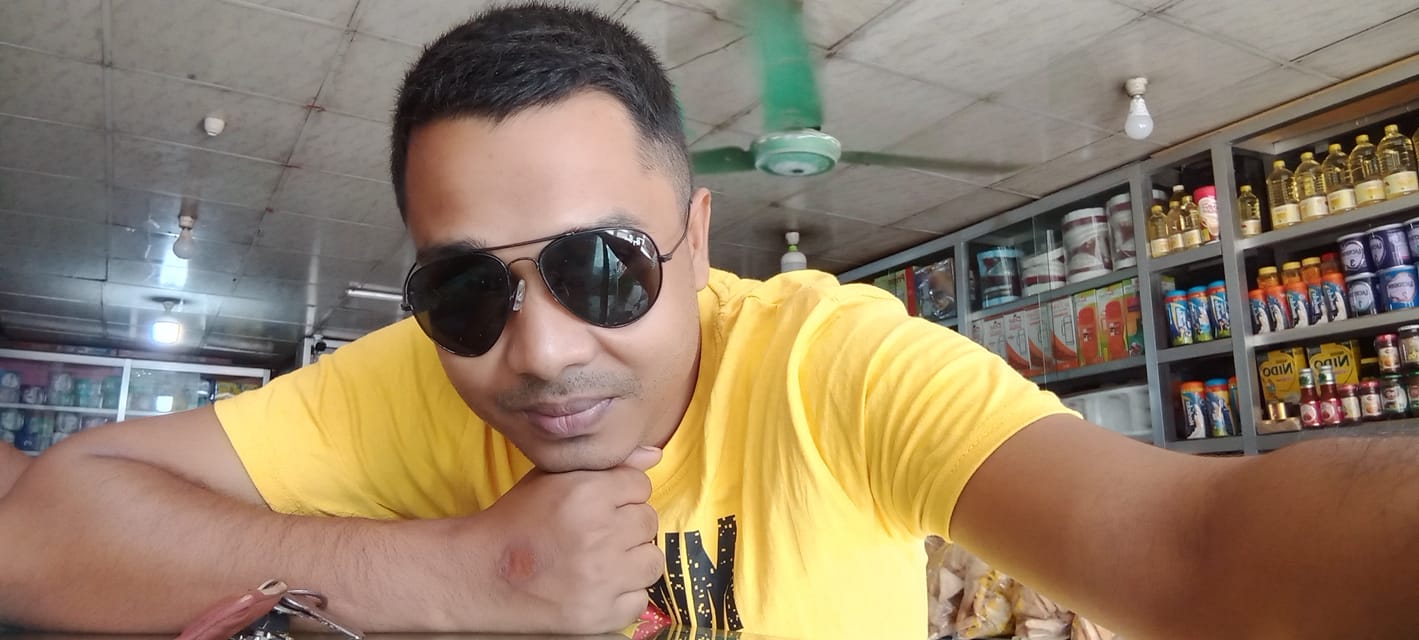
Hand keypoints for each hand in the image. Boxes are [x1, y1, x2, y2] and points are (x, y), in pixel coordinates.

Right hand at [478, 446, 662, 633]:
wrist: (478, 574)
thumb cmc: (517, 520)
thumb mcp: (553, 478)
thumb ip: (608, 464)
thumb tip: (655, 454)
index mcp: (586, 494)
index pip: (641, 486)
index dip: (621, 495)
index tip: (600, 506)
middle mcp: (598, 535)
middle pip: (649, 521)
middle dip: (627, 526)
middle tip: (596, 534)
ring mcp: (601, 579)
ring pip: (652, 561)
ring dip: (632, 560)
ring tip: (602, 560)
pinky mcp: (598, 615)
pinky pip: (639, 600)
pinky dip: (622, 595)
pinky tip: (597, 586)